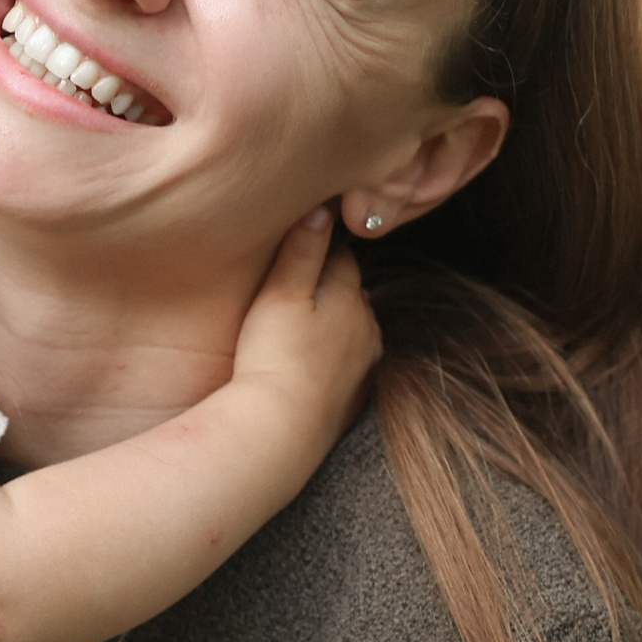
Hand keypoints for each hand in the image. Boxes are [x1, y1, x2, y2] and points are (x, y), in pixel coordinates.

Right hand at [230, 207, 379, 440]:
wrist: (281, 433)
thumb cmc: (274, 356)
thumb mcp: (281, 292)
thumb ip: (303, 249)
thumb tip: (322, 208)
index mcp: (350, 296)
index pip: (342, 256)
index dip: (323, 244)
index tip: (306, 235)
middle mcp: (367, 328)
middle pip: (351, 292)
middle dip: (331, 283)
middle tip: (299, 279)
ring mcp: (363, 366)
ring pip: (352, 329)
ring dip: (333, 321)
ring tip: (304, 320)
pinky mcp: (353, 399)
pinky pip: (346, 365)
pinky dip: (332, 357)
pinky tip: (311, 361)